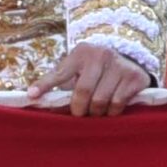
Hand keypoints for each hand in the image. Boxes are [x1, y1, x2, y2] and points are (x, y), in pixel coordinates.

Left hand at [29, 43, 150, 116]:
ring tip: (95, 111)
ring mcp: (119, 65)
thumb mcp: (77, 69)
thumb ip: (59, 82)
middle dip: (78, 108)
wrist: (129, 60)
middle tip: (79, 113)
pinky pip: (117, 103)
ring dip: (95, 112)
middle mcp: (101, 55)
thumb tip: (34, 98)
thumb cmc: (94, 70)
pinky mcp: (134, 77)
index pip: (60, 72)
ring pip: (100, 100)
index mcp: (81, 53)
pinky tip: (109, 109)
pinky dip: (111, 112)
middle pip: (83, 91)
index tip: (32, 95)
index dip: (45, 85)